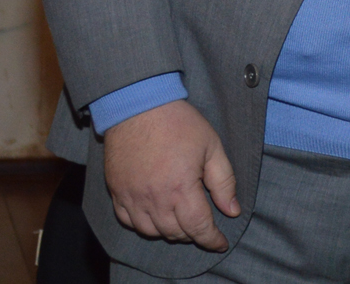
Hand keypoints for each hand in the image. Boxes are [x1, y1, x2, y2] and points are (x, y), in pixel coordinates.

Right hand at [103, 100, 239, 250]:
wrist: (139, 107)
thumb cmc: (180, 124)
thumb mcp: (212, 147)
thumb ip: (224, 182)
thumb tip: (232, 210)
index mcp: (181, 188)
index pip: (199, 228)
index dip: (212, 239)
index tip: (221, 243)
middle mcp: (154, 199)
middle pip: (176, 233)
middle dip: (194, 234)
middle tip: (203, 225)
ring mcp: (132, 197)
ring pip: (151, 231)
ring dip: (169, 231)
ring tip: (181, 221)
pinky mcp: (117, 192)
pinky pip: (128, 222)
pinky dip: (144, 225)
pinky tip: (155, 215)